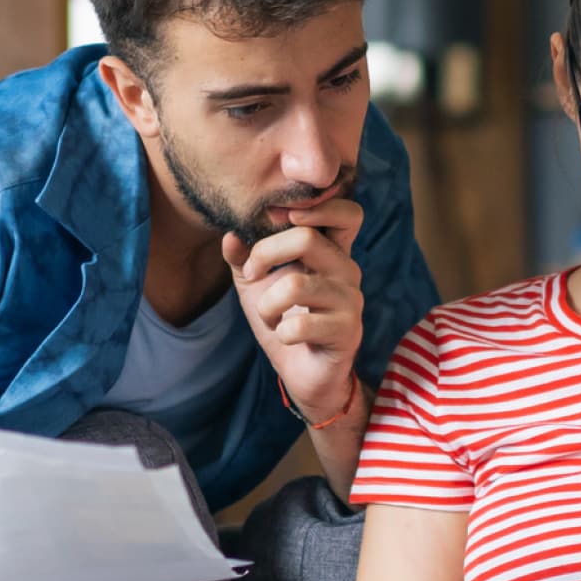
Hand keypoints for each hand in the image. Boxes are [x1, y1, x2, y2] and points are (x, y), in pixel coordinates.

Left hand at [223, 198, 364, 423]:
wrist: (303, 373)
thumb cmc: (284, 320)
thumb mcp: (256, 284)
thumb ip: (243, 256)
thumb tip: (230, 235)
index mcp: (331, 252)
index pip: (347, 213)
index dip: (317, 207)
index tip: (278, 220)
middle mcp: (347, 270)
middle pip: (307, 238)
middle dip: (265, 254)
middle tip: (252, 272)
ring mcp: (350, 301)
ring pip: (294, 285)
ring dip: (266, 305)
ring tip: (269, 316)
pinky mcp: (346, 332)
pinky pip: (298, 325)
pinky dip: (279, 332)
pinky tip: (284, 337)